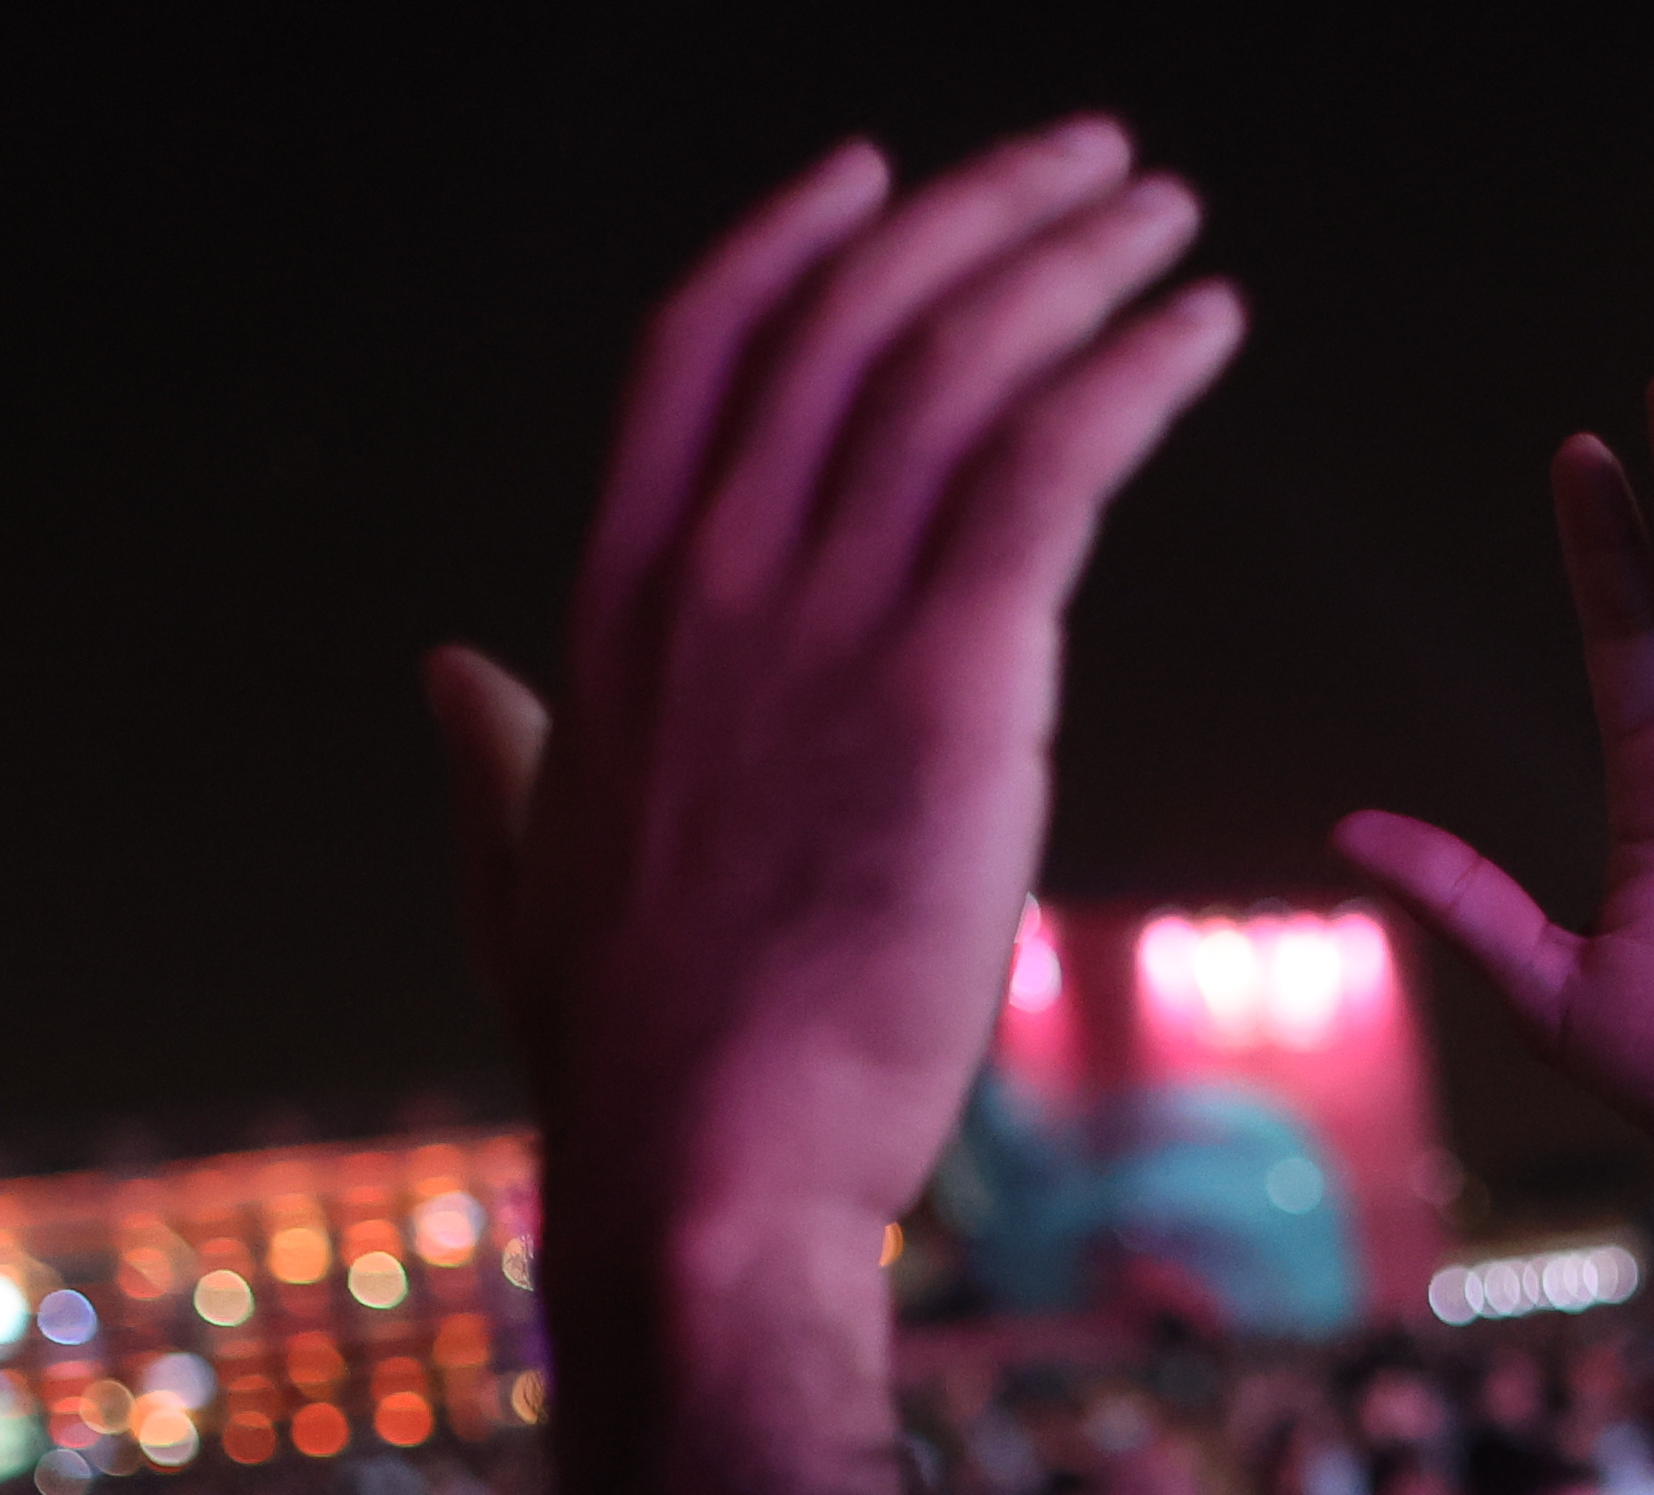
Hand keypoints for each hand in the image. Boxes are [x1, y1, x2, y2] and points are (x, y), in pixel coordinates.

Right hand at [431, 129, 1245, 1326]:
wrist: (705, 1170)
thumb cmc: (633, 1060)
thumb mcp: (523, 874)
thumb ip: (494, 755)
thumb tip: (449, 676)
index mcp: (612, 605)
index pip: (695, 348)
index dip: (790, 241)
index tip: (877, 173)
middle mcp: (711, 575)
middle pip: (851, 319)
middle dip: (980, 212)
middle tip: (1091, 166)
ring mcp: (824, 620)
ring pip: (961, 363)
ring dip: (1078, 265)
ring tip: (1166, 221)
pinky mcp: (952, 680)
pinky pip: (1055, 462)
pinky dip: (1137, 371)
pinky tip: (1204, 330)